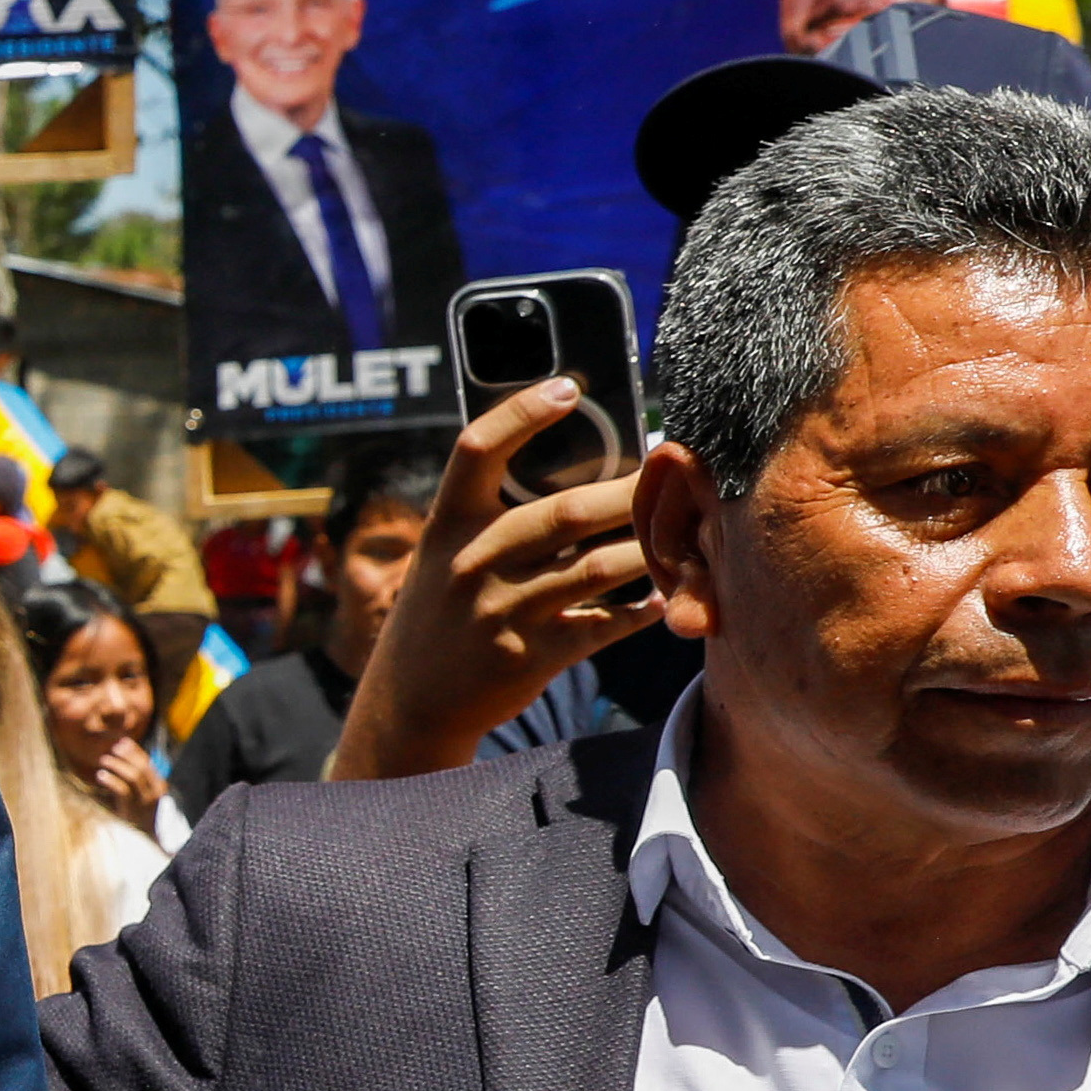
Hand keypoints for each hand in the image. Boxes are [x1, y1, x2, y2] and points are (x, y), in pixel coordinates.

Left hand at [86, 732, 167, 828]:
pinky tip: (100, 775)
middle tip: (112, 748)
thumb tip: (122, 758)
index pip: (147, 763)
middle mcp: (154, 792)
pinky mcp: (131, 811)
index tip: (123, 741)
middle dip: (126, 755)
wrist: (148, 841)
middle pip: (141, 767)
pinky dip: (111, 780)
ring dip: (117, 765)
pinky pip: (122, 790)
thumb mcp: (142, 796)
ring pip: (133, 777)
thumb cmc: (140, 816)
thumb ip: (136, 780)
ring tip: (104, 760)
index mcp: (158, 785)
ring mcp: (144, 802)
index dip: (134, 751)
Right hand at [325, 374, 662, 781]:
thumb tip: (577, 471)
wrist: (409, 702)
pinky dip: (639, 610)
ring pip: (596, 568)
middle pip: (565, 511)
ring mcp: (501, 612)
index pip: (476, 450)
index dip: (521, 414)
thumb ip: (491, 518)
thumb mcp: (444, 556)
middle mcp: (472, 563)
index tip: (567, 388)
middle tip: (671, 474)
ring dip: (648, 549)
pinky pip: (602, 625)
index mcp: (447, 525)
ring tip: (681, 533)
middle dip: (629, 492)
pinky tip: (661, 598)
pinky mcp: (529, 657)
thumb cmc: (440, 613)